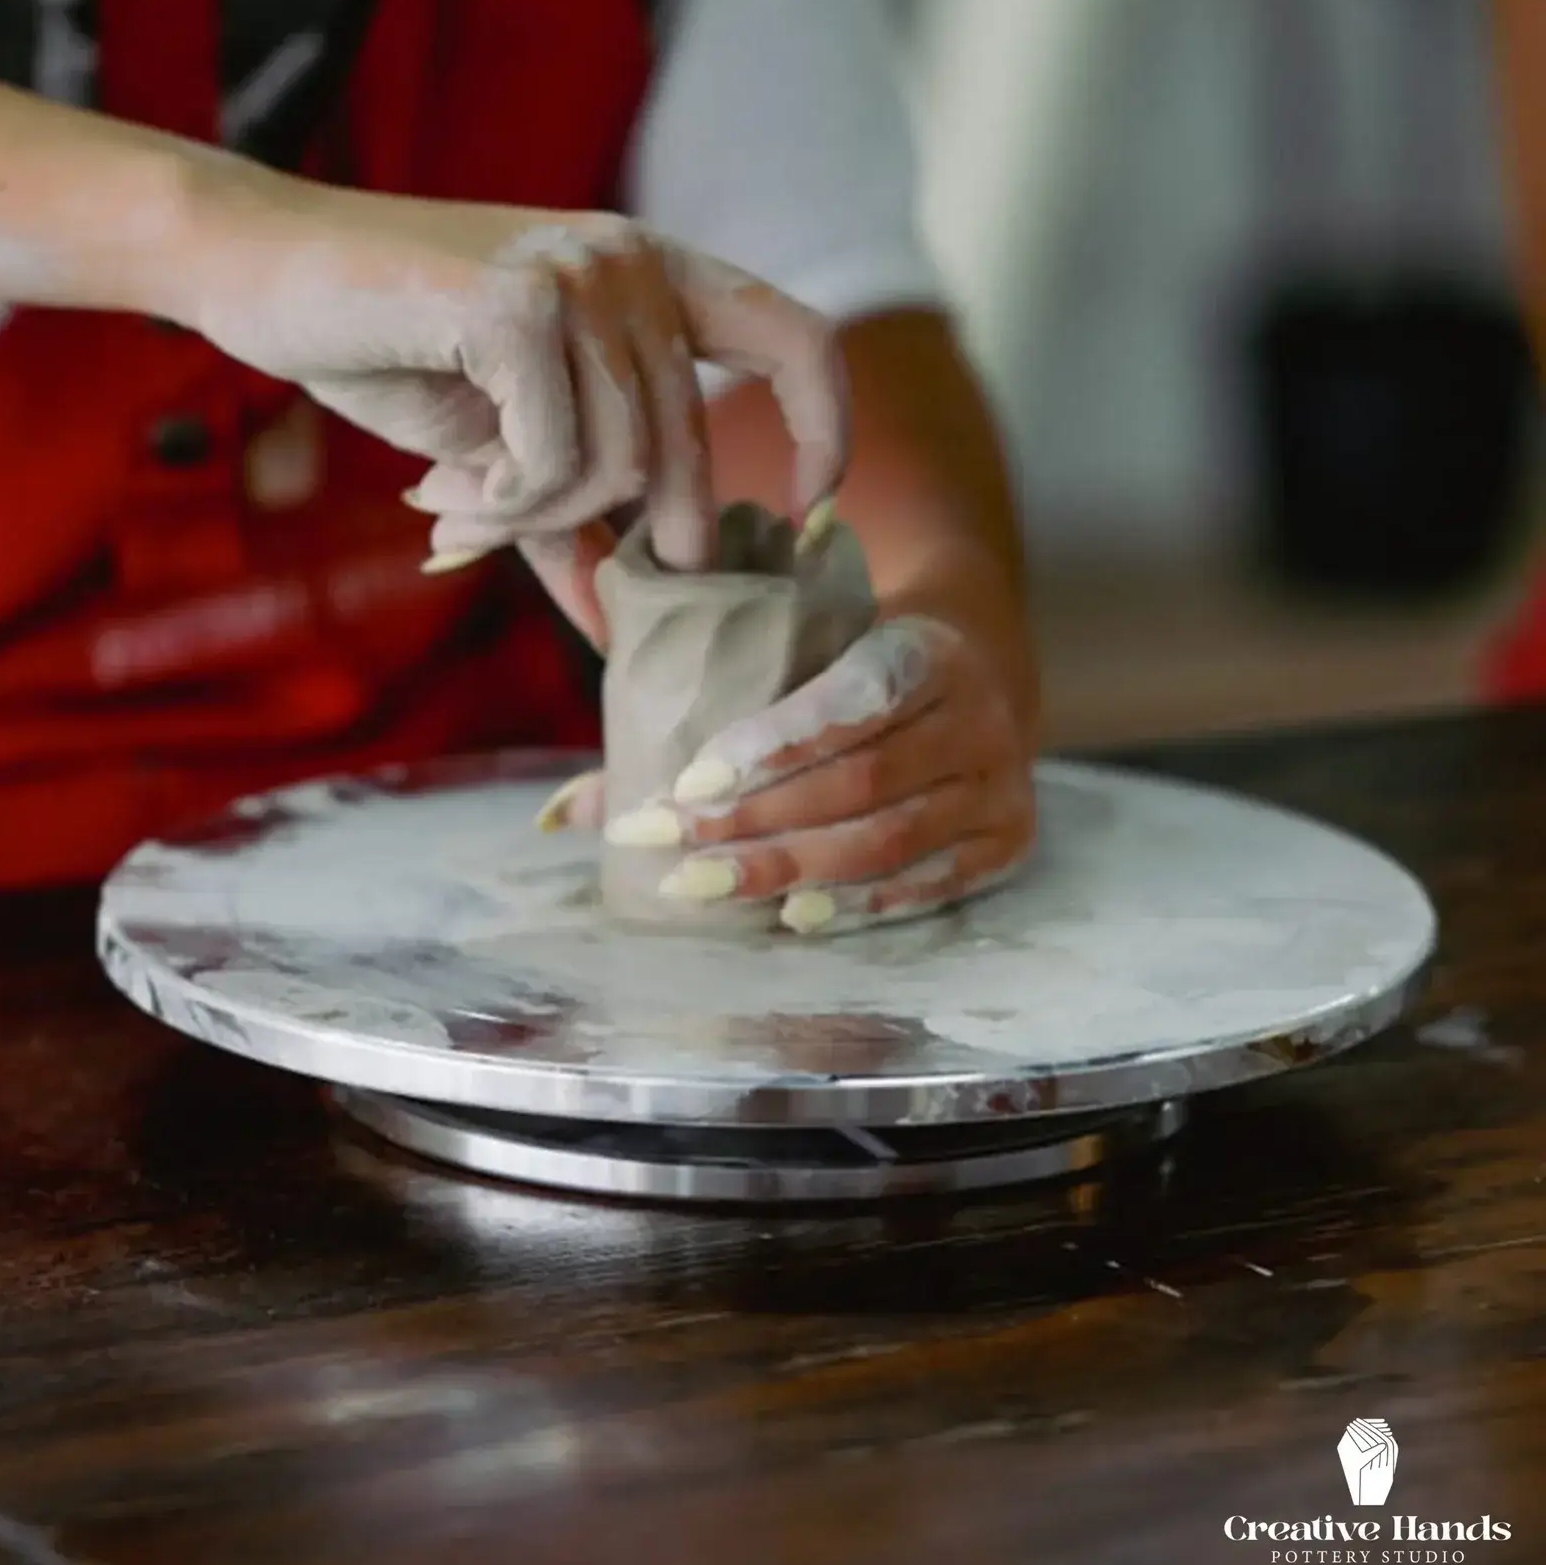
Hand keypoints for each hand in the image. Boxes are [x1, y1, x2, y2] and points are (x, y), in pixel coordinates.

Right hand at [175, 169, 846, 630]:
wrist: (263, 271)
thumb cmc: (391, 350)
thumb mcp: (507, 440)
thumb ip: (574, 518)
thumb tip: (620, 631)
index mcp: (653, 274)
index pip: (797, 338)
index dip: (823, 426)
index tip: (807, 507)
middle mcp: (631, 261)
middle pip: (685, 448)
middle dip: (635, 534)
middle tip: (575, 564)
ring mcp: (577, 274)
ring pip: (616, 467)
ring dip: (535, 518)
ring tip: (462, 506)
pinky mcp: (516, 305)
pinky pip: (552, 462)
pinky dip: (499, 503)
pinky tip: (439, 487)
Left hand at [542, 615, 1034, 933]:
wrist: (978, 666)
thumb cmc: (854, 661)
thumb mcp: (799, 652)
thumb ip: (694, 712)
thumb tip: (558, 817)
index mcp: (924, 650)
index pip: (850, 700)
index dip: (773, 742)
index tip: (687, 779)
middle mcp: (975, 715)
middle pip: (860, 783)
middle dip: (758, 821)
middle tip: (673, 852)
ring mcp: (997, 784)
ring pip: (889, 839)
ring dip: (793, 868)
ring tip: (709, 887)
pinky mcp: (1006, 841)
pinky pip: (927, 884)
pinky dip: (856, 903)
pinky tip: (791, 915)